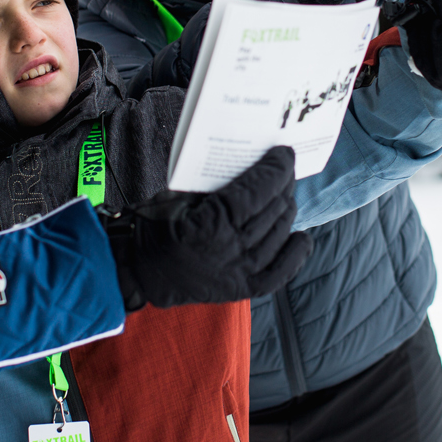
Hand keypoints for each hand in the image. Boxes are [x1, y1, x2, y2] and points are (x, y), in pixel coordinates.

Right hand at [107, 146, 312, 308]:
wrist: (140, 270)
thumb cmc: (156, 225)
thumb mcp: (179, 196)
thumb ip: (214, 186)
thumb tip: (250, 167)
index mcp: (211, 224)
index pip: (256, 191)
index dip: (275, 169)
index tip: (283, 153)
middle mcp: (230, 250)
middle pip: (272, 209)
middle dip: (283, 184)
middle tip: (284, 168)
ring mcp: (238, 272)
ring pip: (277, 234)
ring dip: (286, 209)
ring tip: (287, 193)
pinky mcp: (241, 289)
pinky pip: (279, 273)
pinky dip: (294, 254)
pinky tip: (301, 237)